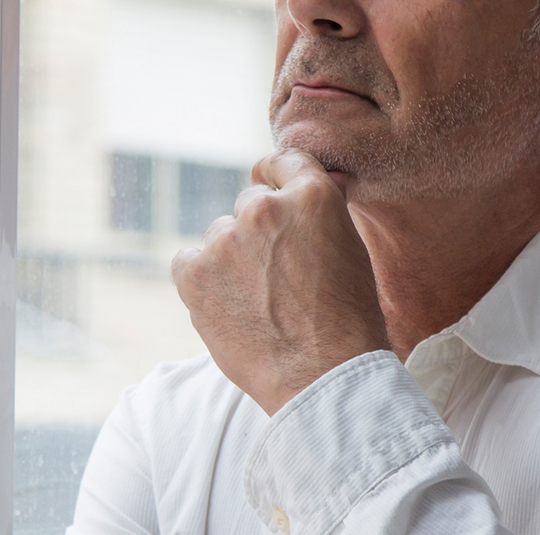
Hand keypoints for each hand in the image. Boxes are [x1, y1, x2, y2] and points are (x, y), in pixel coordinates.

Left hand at [171, 148, 389, 414]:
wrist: (323, 377)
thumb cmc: (349, 321)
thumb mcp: (351, 250)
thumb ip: (325, 211)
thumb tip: (323, 179)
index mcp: (311, 196)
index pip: (282, 162)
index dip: (276, 178)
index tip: (270, 189)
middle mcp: (263, 208)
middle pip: (248, 205)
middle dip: (258, 232)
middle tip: (275, 277)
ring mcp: (224, 239)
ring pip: (219, 236)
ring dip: (230, 259)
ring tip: (257, 303)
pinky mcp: (192, 272)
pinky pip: (187, 262)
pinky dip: (201, 281)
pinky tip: (229, 308)